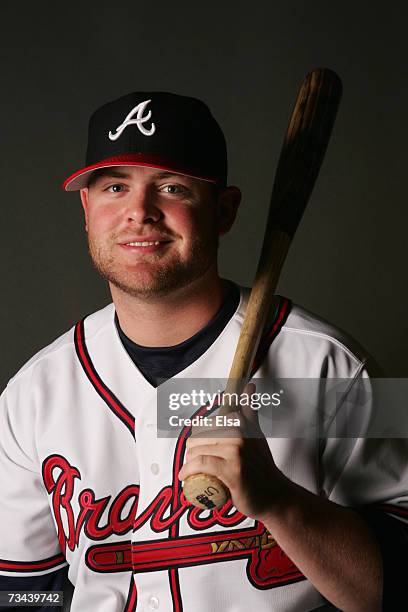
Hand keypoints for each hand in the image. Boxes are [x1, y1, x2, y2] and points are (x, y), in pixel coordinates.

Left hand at [178, 383, 287, 520]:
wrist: (275, 494)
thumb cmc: (262, 466)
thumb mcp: (256, 433)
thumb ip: (250, 409)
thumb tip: (249, 386)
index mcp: (242, 422)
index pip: (203, 425)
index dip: (197, 438)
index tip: (199, 449)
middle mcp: (239, 433)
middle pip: (198, 438)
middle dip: (191, 451)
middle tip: (196, 463)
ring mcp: (236, 451)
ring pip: (197, 451)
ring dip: (188, 463)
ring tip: (193, 471)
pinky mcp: (232, 470)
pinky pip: (201, 464)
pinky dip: (188, 470)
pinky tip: (185, 475)